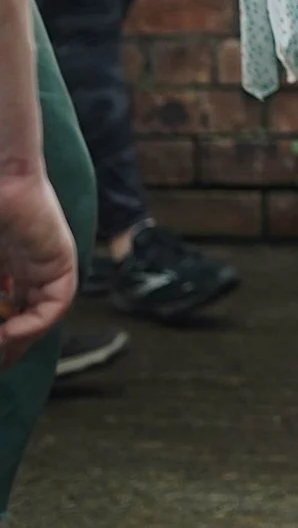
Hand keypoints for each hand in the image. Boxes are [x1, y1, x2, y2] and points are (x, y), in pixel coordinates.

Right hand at [0, 172, 75, 365]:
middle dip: (4, 348)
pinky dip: (35, 323)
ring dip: (16, 341)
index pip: (4, 315)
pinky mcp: (62, 261)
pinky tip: (10, 332)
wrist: (0, 180)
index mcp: (4, 272)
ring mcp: (46, 267)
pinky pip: (57, 303)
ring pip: (39, 318)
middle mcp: (27, 273)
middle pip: (21, 322)